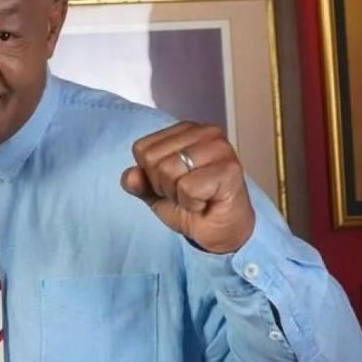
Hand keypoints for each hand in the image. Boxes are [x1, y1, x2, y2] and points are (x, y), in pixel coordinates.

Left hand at [120, 121, 254, 253]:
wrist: (222, 231)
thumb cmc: (194, 204)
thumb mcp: (156, 193)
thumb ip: (139, 182)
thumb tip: (131, 176)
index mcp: (185, 130)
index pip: (141, 149)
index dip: (151, 175)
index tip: (174, 183)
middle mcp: (205, 132)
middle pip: (153, 159)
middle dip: (164, 186)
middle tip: (187, 192)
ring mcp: (220, 148)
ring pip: (169, 171)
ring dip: (178, 195)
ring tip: (198, 196)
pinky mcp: (230, 169)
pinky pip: (187, 187)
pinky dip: (192, 203)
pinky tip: (207, 201)